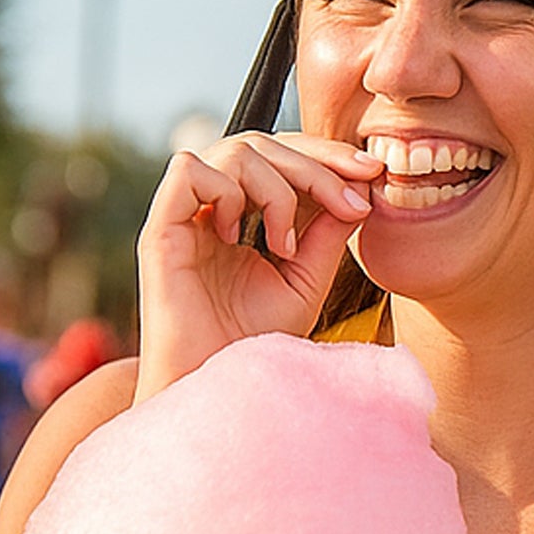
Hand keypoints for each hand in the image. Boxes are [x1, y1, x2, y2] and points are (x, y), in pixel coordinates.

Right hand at [133, 132, 384, 401]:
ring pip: (234, 150)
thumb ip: (327, 234)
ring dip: (276, 190)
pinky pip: (188, 170)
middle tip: (353, 199)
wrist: (215, 390)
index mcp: (244, 214)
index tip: (374, 173)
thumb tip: (360, 187)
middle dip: (317, 163)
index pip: (283, 157)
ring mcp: (184, 216)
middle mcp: (211, 208)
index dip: (327, 155)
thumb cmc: (254, 346)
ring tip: (286, 246)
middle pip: (263, 143)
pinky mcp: (159, 230)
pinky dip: (226, 192)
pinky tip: (239, 238)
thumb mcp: (306, 282)